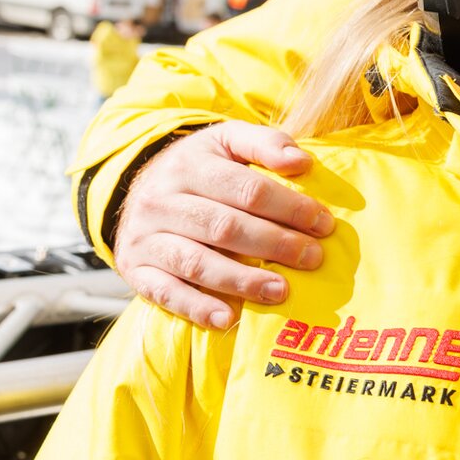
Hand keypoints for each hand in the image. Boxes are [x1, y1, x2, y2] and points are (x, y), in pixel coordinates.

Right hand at [113, 121, 331, 328]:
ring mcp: (145, 238)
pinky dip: (197, 307)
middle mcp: (161, 201)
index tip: (323, 224)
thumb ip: (266, 143)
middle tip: (312, 258)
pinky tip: (229, 318)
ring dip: (242, 280)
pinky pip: (165, 292)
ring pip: (196, 262)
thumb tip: (302, 162)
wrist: (138, 189)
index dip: (289, 207)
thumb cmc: (201, 167)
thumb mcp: (228, 141)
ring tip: (281, 291)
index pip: (246, 189)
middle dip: (274, 244)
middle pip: (224, 226)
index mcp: (189, 165)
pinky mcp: (136, 270)